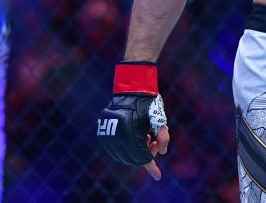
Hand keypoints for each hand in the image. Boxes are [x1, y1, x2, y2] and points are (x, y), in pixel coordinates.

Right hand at [97, 62, 168, 178]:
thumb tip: (162, 152)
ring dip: (134, 151)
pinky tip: (134, 134)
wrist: (131, 89)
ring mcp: (106, 136)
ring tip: (143, 134)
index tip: (158, 176)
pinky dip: (125, 148)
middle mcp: (115, 137)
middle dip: (145, 154)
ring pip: (122, 156)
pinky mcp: (102, 134)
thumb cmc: (148, 103)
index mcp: (129, 134)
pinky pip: (114, 150)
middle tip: (152, 140)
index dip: (151, 165)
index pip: (141, 157)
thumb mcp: (159, 119)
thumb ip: (163, 137)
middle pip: (132, 159)